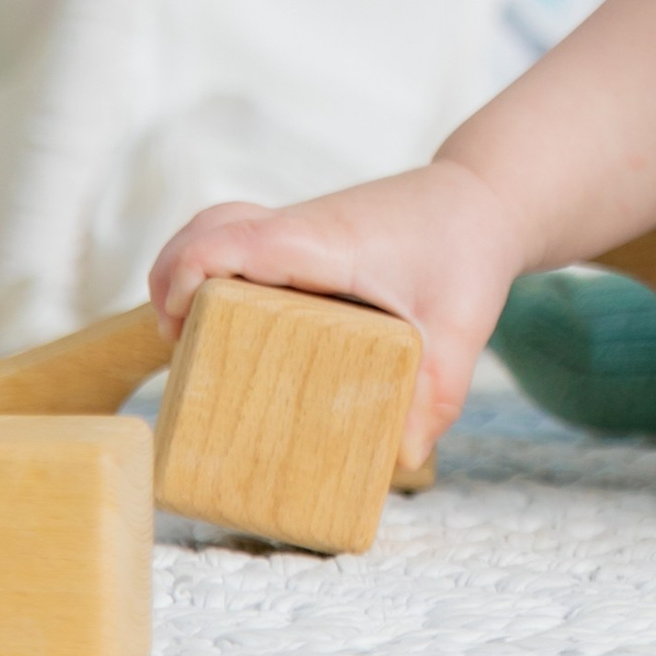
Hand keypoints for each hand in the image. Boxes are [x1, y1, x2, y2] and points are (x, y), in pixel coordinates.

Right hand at [147, 160, 528, 465]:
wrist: (486, 198)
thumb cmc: (467, 251)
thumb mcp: (460, 326)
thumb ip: (435, 393)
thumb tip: (403, 457)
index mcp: (318, 242)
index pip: (225, 238)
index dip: (185, 277)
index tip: (181, 328)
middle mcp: (297, 229)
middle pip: (201, 232)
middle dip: (170, 286)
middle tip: (182, 350)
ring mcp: (297, 231)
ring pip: (214, 231)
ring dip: (187, 279)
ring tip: (196, 345)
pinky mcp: (303, 242)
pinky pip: (236, 244)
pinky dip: (214, 275)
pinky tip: (234, 332)